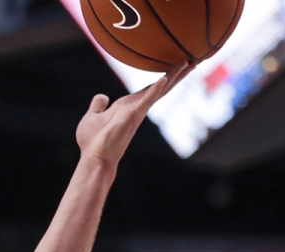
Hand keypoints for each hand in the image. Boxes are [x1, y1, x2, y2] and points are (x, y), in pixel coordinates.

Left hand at [75, 63, 192, 164]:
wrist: (93, 158)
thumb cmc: (92, 142)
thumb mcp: (93, 117)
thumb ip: (98, 106)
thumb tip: (102, 97)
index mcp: (128, 105)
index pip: (150, 88)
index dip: (163, 77)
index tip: (177, 66)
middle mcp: (136, 107)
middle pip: (161, 87)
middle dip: (176, 74)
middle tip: (193, 60)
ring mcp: (137, 111)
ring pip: (159, 90)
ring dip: (173, 76)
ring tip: (187, 63)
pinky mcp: (133, 116)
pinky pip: (146, 100)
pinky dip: (155, 89)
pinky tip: (165, 78)